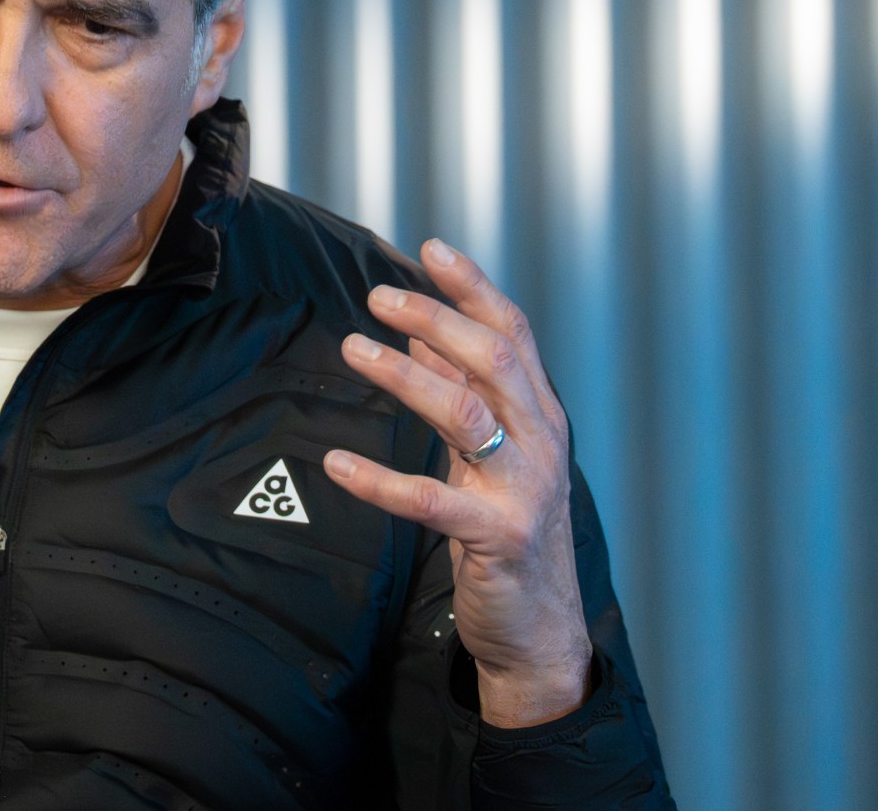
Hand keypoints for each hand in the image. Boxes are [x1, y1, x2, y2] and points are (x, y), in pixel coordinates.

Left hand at [325, 239, 591, 727]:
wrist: (540, 629)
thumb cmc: (510, 530)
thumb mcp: (489, 452)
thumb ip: (462, 389)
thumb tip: (423, 328)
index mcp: (539, 414)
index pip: (512, 332)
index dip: (473, 286)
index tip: (430, 248)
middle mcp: (540, 442)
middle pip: (493, 359)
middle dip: (436, 317)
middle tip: (376, 297)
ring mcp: (523, 489)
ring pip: (466, 414)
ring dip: (406, 376)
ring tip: (353, 349)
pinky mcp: (497, 537)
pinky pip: (432, 501)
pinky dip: (381, 480)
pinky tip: (337, 463)